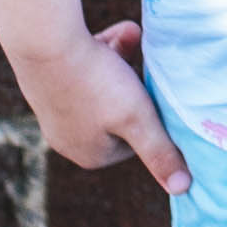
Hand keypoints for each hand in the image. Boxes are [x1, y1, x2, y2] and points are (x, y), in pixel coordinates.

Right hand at [4, 10, 188, 196]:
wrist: (43, 42)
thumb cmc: (95, 84)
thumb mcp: (137, 119)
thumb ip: (160, 152)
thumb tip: (183, 188)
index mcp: (92, 156)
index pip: (139, 138)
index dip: (150, 110)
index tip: (152, 89)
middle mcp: (69, 139)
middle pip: (122, 108)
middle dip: (134, 81)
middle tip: (138, 59)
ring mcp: (56, 112)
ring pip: (106, 84)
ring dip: (121, 60)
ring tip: (124, 41)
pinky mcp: (48, 85)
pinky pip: (85, 70)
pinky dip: (100, 52)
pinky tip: (102, 38)